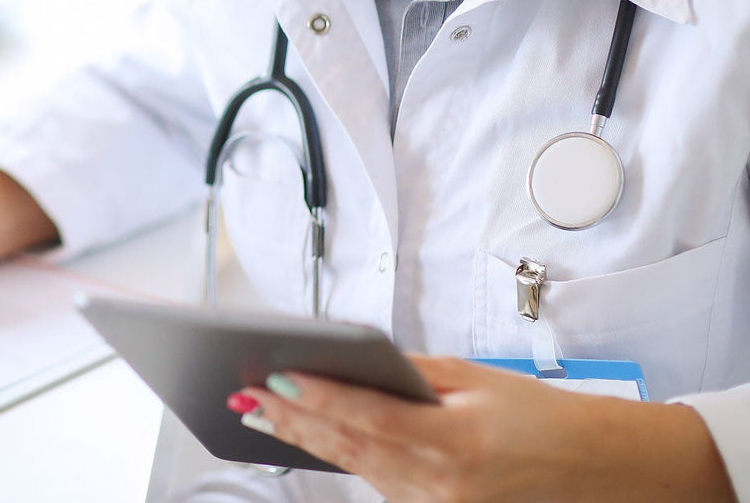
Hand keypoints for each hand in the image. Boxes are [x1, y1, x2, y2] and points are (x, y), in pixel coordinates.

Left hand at [228, 356, 734, 501]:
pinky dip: (344, 458)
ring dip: (305, 441)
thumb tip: (351, 360)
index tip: (274, 376)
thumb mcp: (477, 379)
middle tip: (243, 394)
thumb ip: (411, 374)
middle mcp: (440, 485)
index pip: (366, 417)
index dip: (315, 397)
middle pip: (348, 448)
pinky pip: (379, 483)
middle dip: (290, 421)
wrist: (602, 471)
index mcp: (454, 443)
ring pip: (357, 469)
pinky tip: (311, 438)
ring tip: (259, 412)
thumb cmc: (546, 419)